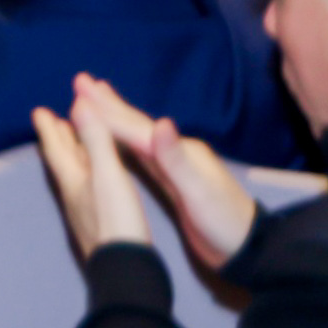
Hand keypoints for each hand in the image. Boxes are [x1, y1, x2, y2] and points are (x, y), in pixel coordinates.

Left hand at [32, 95, 152, 258]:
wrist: (126, 271)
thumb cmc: (116, 221)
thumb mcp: (108, 174)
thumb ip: (95, 139)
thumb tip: (78, 102)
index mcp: (73, 181)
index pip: (57, 148)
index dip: (49, 129)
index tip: (39, 111)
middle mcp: (74, 196)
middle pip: (64, 162)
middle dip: (59, 140)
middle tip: (53, 122)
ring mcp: (86, 213)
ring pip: (76, 177)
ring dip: (74, 157)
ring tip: (73, 145)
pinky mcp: (101, 226)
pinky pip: (89, 191)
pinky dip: (89, 176)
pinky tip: (96, 184)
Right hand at [74, 75, 260, 270]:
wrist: (246, 247)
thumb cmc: (223, 221)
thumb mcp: (200, 192)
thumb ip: (177, 159)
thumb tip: (160, 122)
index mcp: (180, 151)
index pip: (137, 128)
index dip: (108, 111)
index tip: (81, 91)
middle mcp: (175, 152)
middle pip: (136, 124)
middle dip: (108, 104)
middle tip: (82, 80)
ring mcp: (174, 166)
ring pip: (137, 136)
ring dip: (114, 118)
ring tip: (97, 99)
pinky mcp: (172, 182)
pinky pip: (141, 155)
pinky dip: (124, 142)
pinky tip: (118, 139)